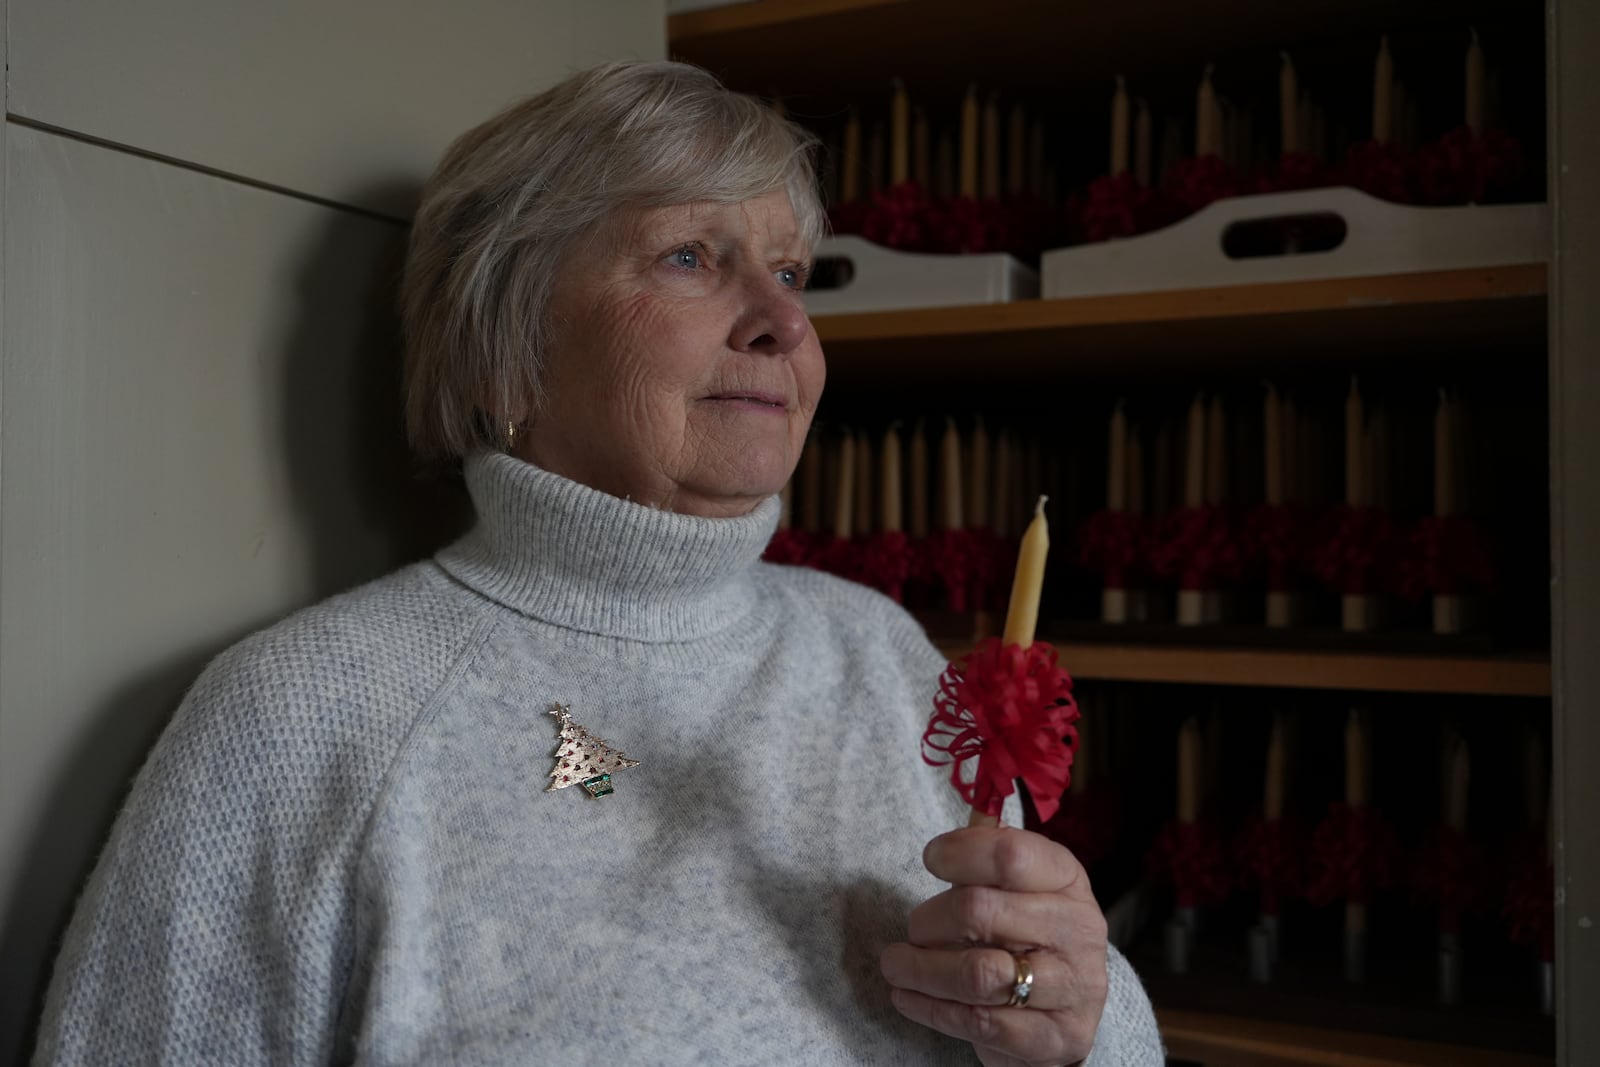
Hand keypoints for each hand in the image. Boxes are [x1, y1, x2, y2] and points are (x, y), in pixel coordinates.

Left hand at [880, 826, 1108, 1066]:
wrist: (1068, 1004)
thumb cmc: (1027, 929)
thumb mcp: (1019, 886)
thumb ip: (987, 857)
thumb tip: (951, 835)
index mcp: (1067, 879)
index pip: (1010, 854)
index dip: (959, 853)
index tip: (931, 859)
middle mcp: (1079, 929)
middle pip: (979, 912)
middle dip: (927, 921)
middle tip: (910, 930)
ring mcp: (1075, 986)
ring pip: (977, 974)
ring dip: (921, 970)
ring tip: (895, 965)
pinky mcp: (1060, 1037)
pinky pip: (981, 1023)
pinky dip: (934, 1010)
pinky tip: (911, 999)